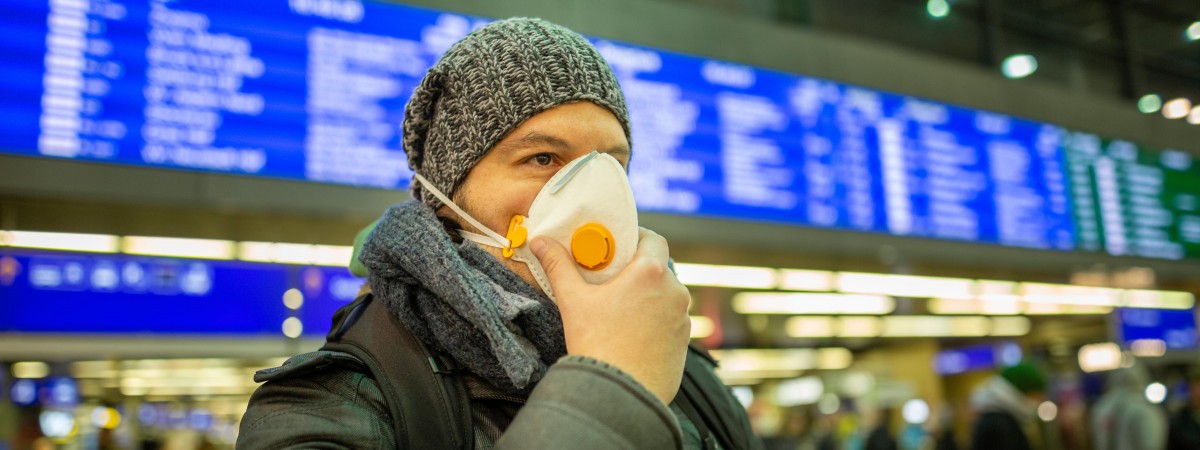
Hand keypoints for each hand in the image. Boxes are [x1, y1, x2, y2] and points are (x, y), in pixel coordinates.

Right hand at [531, 227, 690, 404]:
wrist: (619, 395)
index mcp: (651, 273)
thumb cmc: (597, 344)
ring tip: (621, 308)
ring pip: (667, 296)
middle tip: (613, 277)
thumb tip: (540, 241)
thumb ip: (559, 266)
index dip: (638, 237)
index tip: (619, 245)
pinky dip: (656, 320)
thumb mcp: (573, 300)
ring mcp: (683, 319)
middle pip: (660, 268)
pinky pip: (671, 321)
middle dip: (639, 269)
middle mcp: (675, 292)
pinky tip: (633, 332)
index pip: (653, 239)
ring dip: (649, 296)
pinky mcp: (684, 344)